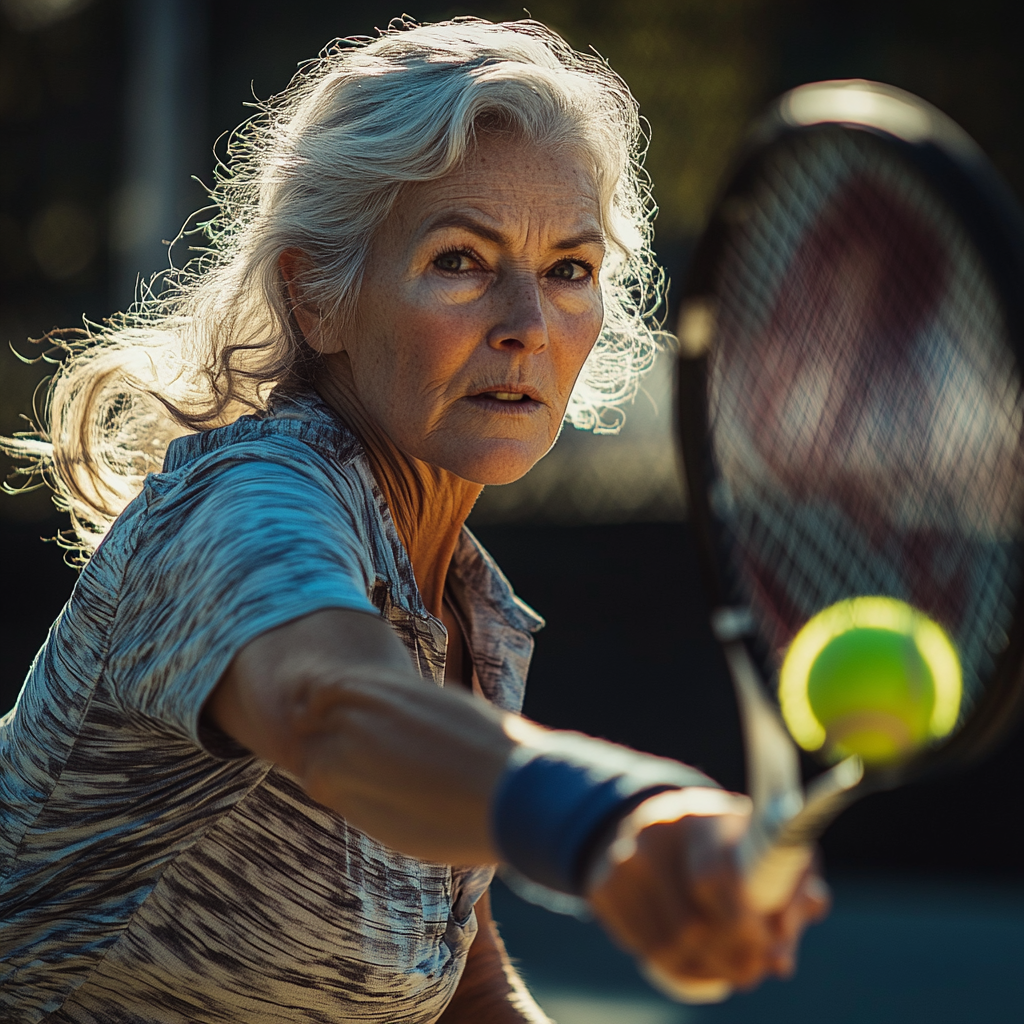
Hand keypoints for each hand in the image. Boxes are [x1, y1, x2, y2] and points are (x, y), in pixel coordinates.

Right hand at [586, 789, 829, 993]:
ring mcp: (621, 861)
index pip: (715, 879)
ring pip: (668, 949)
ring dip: (707, 972)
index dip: (745, 926)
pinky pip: (644, 950)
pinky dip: (678, 970)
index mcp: (701, 815)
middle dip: (732, 960)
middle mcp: (654, 832)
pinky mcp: (601, 887)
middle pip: (692, 927)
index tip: (770, 949)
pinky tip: (697, 964)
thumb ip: (789, 890)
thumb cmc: (724, 842)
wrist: (651, 820)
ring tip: (729, 972)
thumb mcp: (761, 849)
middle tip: (754, 971)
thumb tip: (788, 948)